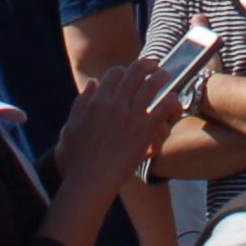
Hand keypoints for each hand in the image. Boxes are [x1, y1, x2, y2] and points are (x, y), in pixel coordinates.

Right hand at [53, 62, 175, 186]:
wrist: (90, 180)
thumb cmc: (78, 158)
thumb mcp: (72, 126)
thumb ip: (81, 102)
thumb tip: (93, 84)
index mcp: (98, 101)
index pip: (115, 73)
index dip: (124, 70)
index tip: (130, 72)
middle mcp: (115, 104)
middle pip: (135, 72)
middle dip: (146, 64)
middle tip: (154, 64)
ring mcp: (131, 116)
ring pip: (152, 85)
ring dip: (161, 76)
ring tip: (166, 75)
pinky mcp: (145, 131)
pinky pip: (164, 107)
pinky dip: (171, 100)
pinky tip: (173, 101)